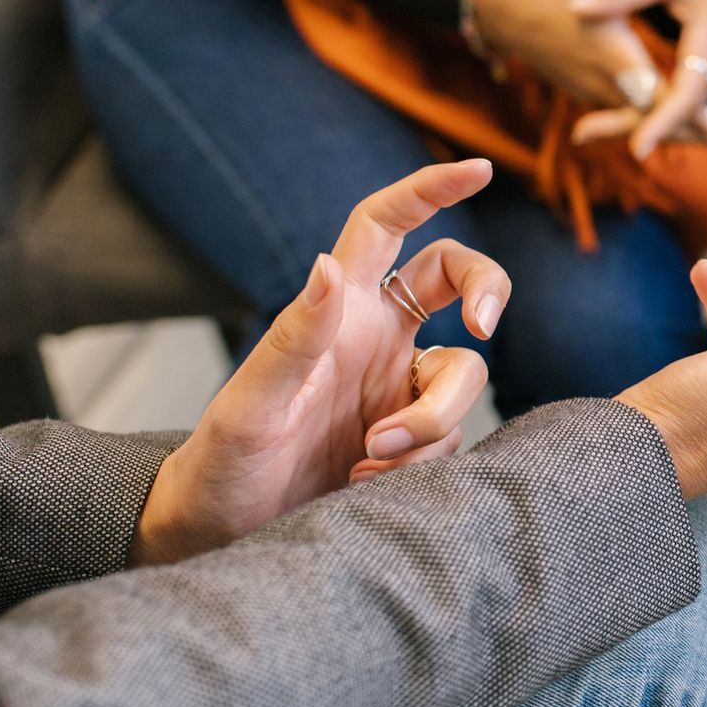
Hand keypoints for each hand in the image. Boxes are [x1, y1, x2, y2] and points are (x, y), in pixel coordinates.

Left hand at [131, 162, 510, 564]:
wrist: (222, 537)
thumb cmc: (220, 466)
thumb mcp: (252, 404)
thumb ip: (297, 336)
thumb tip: (332, 265)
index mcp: (338, 310)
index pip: (389, 226)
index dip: (432, 189)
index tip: (479, 169)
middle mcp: (375, 337)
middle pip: (457, 280)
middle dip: (486, 294)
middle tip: (481, 328)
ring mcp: (397, 386)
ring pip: (465, 374)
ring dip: (431, 422)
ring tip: (369, 459)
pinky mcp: (412, 436)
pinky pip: (452, 434)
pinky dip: (421, 461)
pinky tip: (365, 482)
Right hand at [466, 0, 706, 151]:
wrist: (503, 11)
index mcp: (612, 54)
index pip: (659, 97)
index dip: (691, 116)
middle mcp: (604, 84)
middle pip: (660, 119)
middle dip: (701, 133)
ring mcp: (595, 95)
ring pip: (646, 122)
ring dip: (686, 131)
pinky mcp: (590, 96)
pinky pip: (631, 115)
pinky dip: (661, 121)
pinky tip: (694, 127)